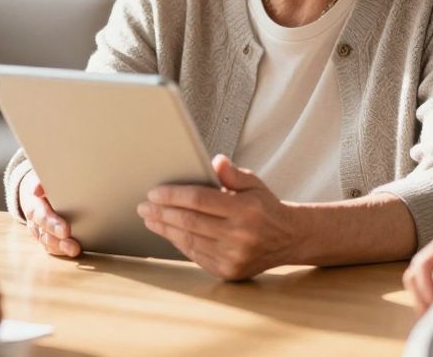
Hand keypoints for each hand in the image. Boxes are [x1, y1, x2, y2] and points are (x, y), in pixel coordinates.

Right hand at [18, 168, 81, 257]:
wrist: (36, 192)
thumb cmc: (46, 184)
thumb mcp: (43, 178)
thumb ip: (42, 182)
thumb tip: (38, 189)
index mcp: (33, 204)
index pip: (41, 215)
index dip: (52, 224)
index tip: (65, 230)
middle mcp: (34, 221)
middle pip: (44, 232)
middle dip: (58, 240)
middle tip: (72, 245)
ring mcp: (39, 231)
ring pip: (47, 242)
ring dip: (61, 248)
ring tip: (75, 250)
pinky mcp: (45, 238)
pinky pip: (51, 247)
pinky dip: (61, 251)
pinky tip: (73, 251)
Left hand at [138, 154, 296, 279]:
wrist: (289, 239)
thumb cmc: (265, 207)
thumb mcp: (254, 183)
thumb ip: (233, 173)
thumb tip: (215, 161)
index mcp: (246, 209)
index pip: (199, 200)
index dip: (173, 195)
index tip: (153, 192)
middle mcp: (240, 235)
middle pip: (189, 222)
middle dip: (161, 213)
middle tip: (143, 206)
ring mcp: (234, 257)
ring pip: (189, 241)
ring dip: (165, 229)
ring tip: (150, 219)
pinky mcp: (229, 271)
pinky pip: (196, 255)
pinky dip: (179, 243)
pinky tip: (168, 232)